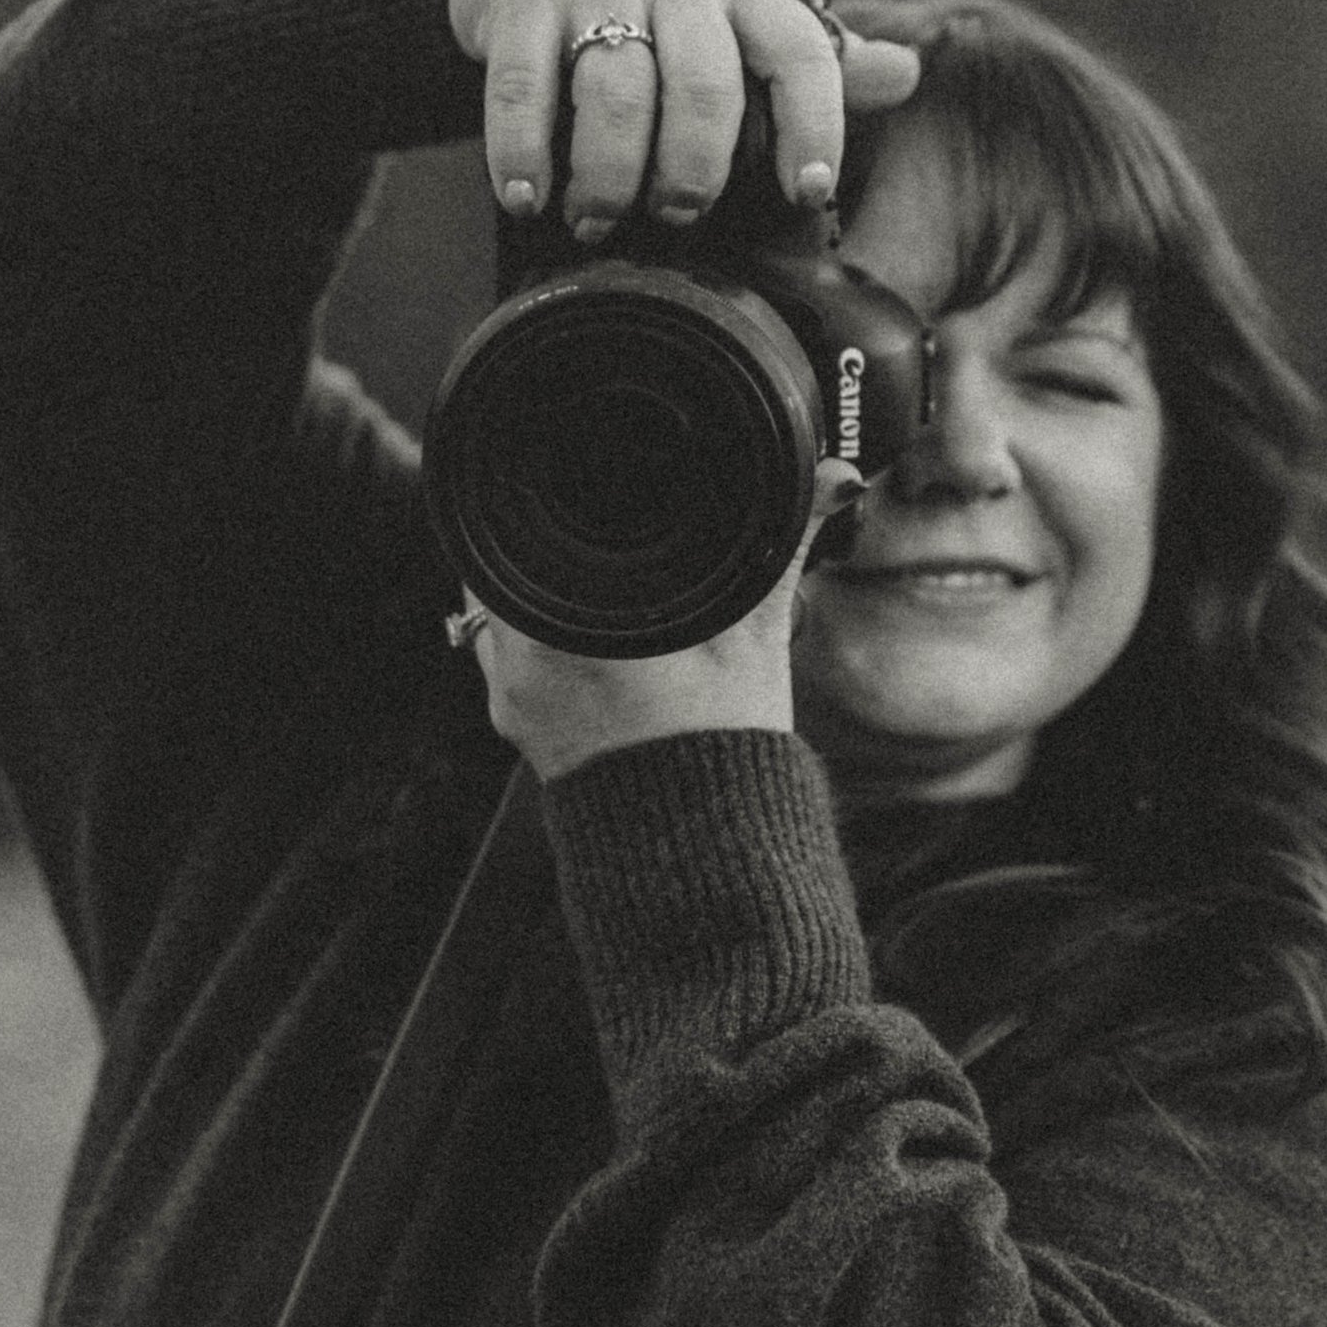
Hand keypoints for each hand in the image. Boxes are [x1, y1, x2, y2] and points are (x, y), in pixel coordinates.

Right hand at [445, 0, 918, 237]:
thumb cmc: (647, 1)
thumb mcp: (733, 19)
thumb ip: (812, 60)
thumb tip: (908, 74)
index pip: (800, 54)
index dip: (815, 127)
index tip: (809, 194)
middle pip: (706, 87)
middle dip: (696, 170)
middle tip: (677, 218)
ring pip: (618, 95)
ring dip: (610, 177)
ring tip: (596, 220)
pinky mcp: (522, 4)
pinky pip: (526, 89)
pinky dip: (525, 153)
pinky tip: (528, 196)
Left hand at [468, 463, 858, 782]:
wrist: (697, 854)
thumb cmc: (722, 751)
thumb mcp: (754, 638)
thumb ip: (781, 545)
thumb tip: (826, 482)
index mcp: (569, 627)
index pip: (524, 522)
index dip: (546, 488)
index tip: (570, 472)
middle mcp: (521, 660)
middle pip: (505, 558)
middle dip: (545, 534)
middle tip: (587, 514)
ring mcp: (509, 697)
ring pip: (500, 606)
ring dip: (536, 584)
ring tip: (590, 571)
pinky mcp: (515, 723)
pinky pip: (506, 651)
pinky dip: (537, 630)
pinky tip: (584, 628)